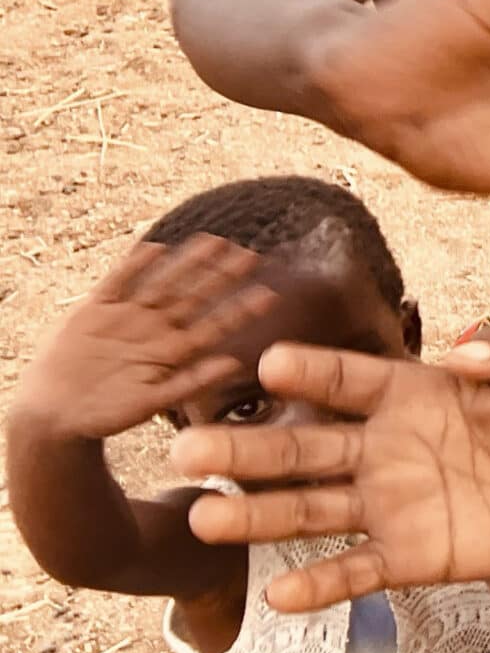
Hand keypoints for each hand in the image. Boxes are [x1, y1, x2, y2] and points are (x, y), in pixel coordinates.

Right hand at [17, 237, 273, 440]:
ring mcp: (127, 316)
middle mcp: (154, 328)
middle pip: (193, 296)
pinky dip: (133, 265)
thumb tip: (235, 365)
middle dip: (221, 276)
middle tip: (252, 255)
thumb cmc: (109, 411)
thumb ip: (191, 382)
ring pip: (162, 283)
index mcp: (173, 351)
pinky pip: (117, 282)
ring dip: (187, 262)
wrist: (55, 410)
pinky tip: (155, 247)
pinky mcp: (95, 309)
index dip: (240, 309)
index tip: (270, 294)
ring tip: (215, 241)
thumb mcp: (153, 401)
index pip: (214, 325)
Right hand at [172, 326, 489, 612]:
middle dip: (247, 449)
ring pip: (310, 510)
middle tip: (188, 448)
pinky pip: (355, 570)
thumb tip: (460, 347)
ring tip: (203, 518)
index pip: (349, 380)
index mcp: (408, 395)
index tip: (271, 363)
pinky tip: (279, 595)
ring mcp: (389, 506)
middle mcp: (382, 449)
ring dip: (258, 516)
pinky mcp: (408, 556)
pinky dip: (319, 583)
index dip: (313, 373)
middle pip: (305, 449)